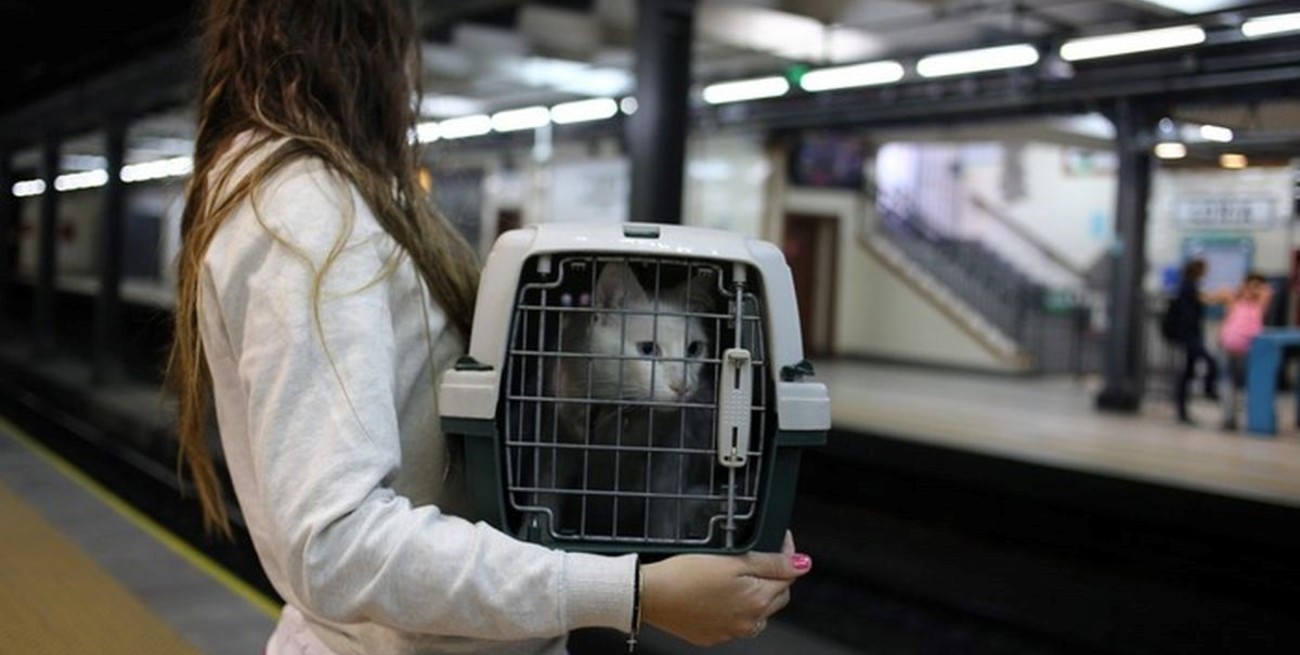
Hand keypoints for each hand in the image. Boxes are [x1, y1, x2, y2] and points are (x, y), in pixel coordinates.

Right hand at [639, 531, 811, 646]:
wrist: (650, 595)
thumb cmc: (685, 575)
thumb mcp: (732, 559)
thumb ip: (770, 563)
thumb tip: (802, 564)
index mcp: (758, 602)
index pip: (788, 577)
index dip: (785, 554)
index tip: (778, 541)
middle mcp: (748, 622)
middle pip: (776, 596)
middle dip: (772, 576)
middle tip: (752, 557)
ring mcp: (730, 632)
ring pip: (756, 612)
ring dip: (754, 595)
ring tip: (733, 576)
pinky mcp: (712, 635)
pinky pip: (734, 621)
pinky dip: (733, 608)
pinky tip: (716, 594)